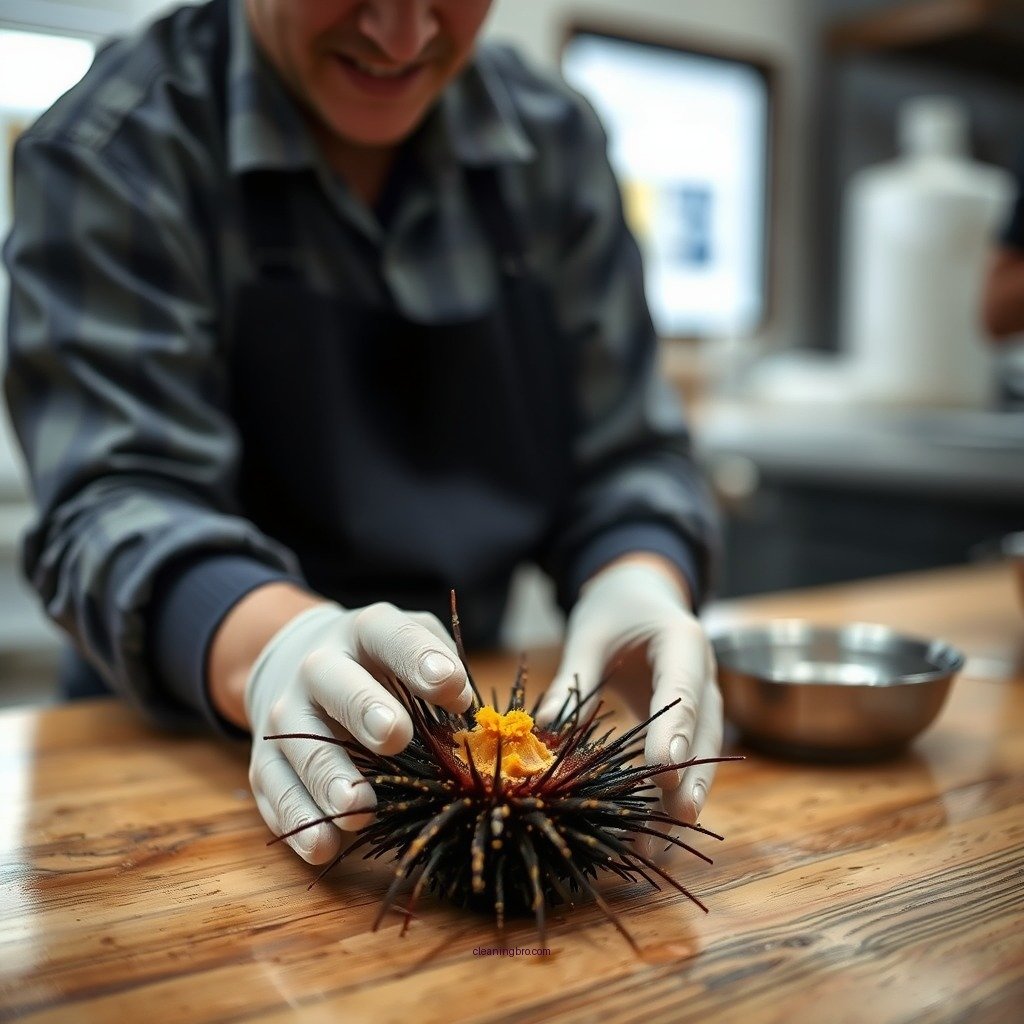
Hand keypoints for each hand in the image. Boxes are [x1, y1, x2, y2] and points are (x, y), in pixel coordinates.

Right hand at [245, 601, 471, 864]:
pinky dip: (298, 819)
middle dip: (365, 709)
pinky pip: (275, 791)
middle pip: (336, 684)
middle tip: (394, 735)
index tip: (450, 684)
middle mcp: (318, 667)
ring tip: (357, 807)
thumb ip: (442, 667)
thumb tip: (464, 708)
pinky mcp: (265, 761)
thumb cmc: (377, 664)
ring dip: (329, 778)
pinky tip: (324, 845)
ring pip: (302, 744)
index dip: (420, 658)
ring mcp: (286, 714)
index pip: (391, 636)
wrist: (293, 662)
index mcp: (364, 633)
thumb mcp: (410, 645)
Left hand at [535, 557, 722, 843]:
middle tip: (677, 819)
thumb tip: (542, 727)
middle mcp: (703, 674)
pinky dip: (673, 790)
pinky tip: (654, 826)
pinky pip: (687, 756)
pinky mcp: (691, 721)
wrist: (642, 594)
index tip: (664, 773)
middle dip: (692, 777)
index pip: (682, 690)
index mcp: (683, 642)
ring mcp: (703, 699)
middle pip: (705, 731)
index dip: (674, 733)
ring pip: (702, 752)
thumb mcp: (589, 633)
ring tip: (662, 839)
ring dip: (685, 794)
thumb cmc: (615, 609)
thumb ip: (573, 678)